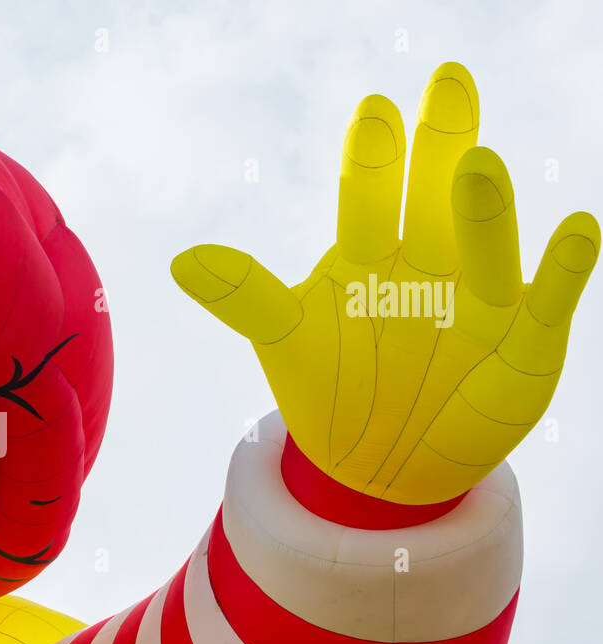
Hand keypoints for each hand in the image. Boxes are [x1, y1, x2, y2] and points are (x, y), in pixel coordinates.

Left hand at [171, 62, 598, 503]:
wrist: (383, 465)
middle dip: (439, 143)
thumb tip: (179, 260)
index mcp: (369, 253)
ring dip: (482, 206)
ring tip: (476, 164)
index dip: (372, 156)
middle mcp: (429, 260)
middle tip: (447, 80)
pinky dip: (562, 267)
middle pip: (433, 194)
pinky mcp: (526, 340)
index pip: (370, 194)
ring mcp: (481, 297)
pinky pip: (549, 298)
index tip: (373, 110)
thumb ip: (245, 295)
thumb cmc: (334, 389)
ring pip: (484, 241)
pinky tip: (574, 228)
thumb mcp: (286, 341)